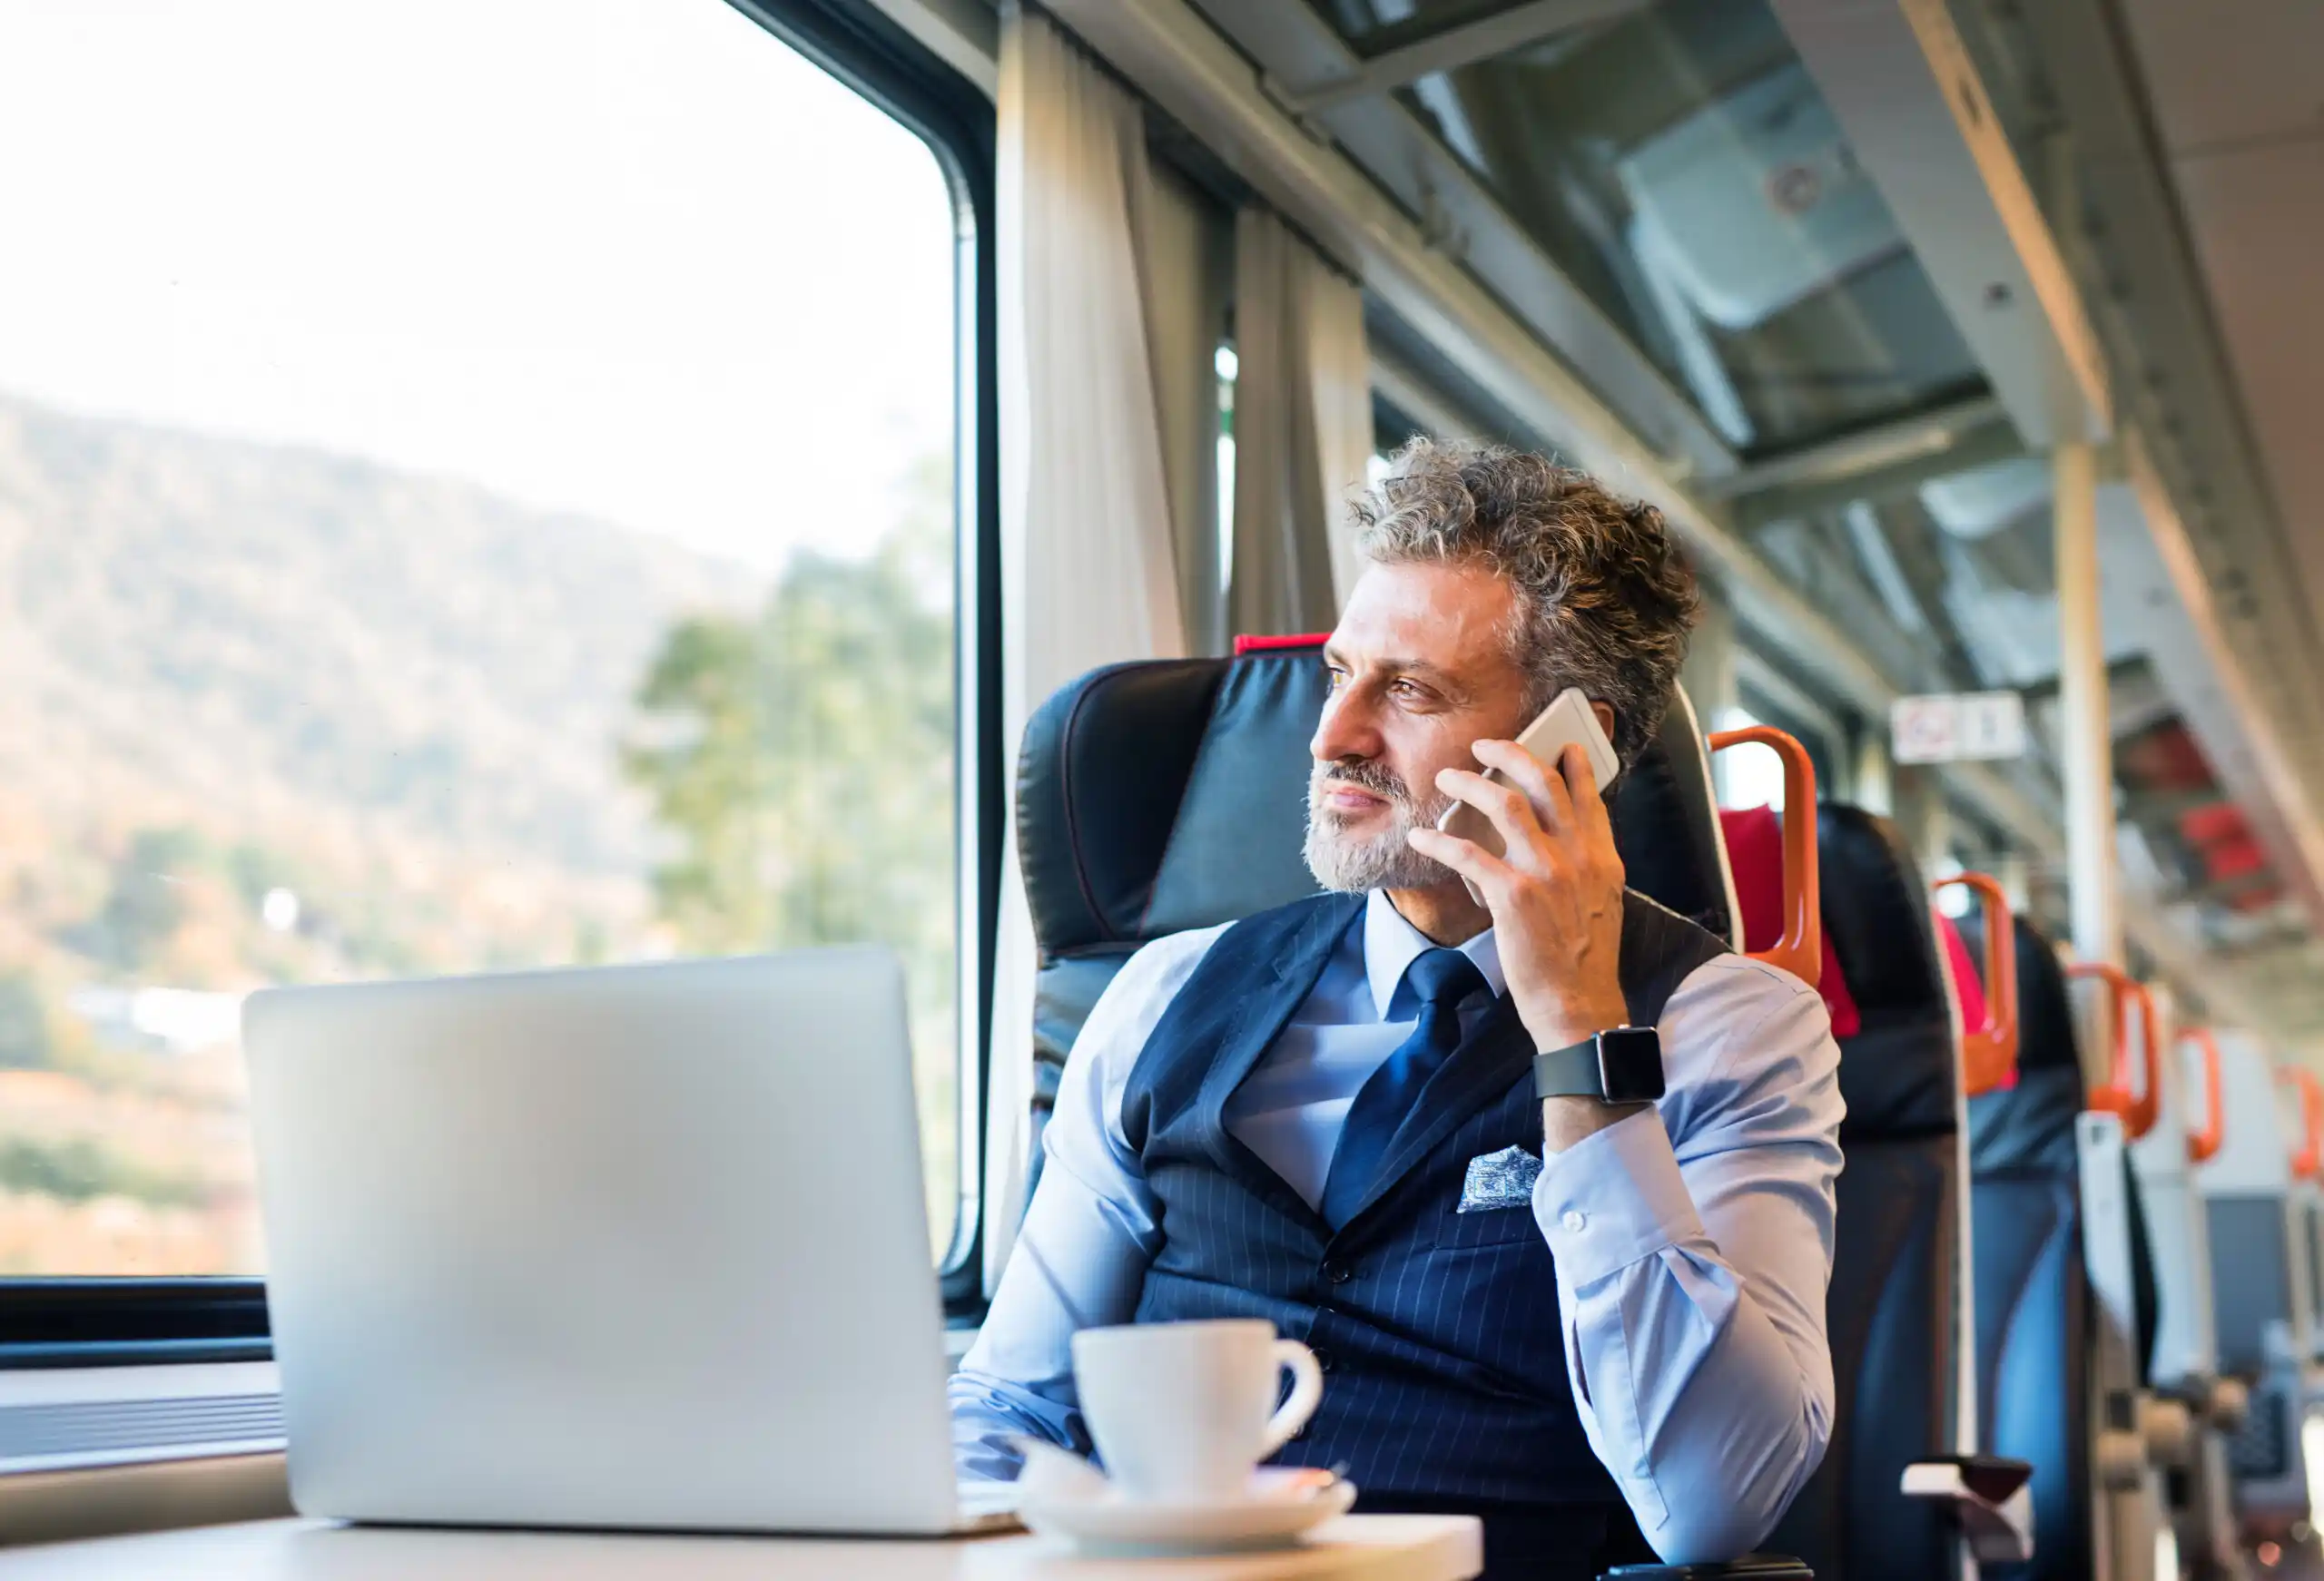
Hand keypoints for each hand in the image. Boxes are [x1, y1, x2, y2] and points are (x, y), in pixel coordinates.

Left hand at [1406, 739, 1629, 1056]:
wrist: (1578, 1004)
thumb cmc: (1584, 959)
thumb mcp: (1602, 903)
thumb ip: (1586, 866)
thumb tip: (1561, 840)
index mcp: (1602, 858)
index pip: (1589, 796)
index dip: (1572, 765)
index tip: (1560, 744)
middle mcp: (1578, 857)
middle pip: (1543, 784)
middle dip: (1511, 754)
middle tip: (1485, 745)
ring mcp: (1545, 874)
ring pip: (1505, 805)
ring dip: (1470, 783)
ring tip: (1448, 777)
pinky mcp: (1512, 896)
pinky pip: (1468, 853)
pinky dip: (1440, 840)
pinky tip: (1422, 836)